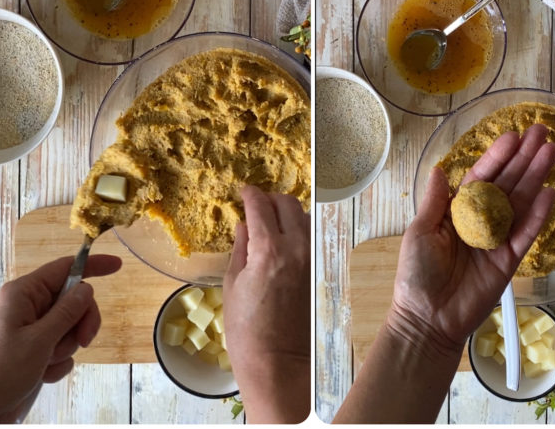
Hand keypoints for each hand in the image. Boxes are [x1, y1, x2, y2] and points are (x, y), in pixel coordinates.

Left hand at [0, 254, 121, 422]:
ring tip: (46, 362)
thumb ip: (66, 312)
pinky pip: (61, 347)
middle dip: (80, 322)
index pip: (64, 269)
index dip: (92, 265)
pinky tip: (42, 374)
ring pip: (69, 326)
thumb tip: (86, 288)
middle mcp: (27, 306)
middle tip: (84, 341)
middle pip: (72, 301)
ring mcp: (32, 328)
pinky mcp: (35, 349)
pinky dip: (57, 362)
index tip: (117, 265)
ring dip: (65, 347)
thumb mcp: (39, 340)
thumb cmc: (2, 371)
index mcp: (23, 294)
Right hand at [223, 186, 309, 422]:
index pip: (260, 205)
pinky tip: (286, 241)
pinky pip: (312, 238)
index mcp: (269, 250)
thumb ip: (241, 248)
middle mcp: (297, 248)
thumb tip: (244, 226)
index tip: (242, 192)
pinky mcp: (321, 272)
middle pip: (288, 203)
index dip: (249, 194)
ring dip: (287, 212)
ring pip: (304, 217)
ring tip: (271, 222)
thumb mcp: (233, 284)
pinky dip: (299, 231)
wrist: (279, 363)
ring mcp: (313, 260)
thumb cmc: (247, 330)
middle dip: (270, 198)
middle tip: (256, 205)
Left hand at [388, 123, 554, 356]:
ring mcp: (496, 240)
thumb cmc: (416, 274)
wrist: (428, 317)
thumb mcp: (420, 231)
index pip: (480, 178)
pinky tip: (549, 193)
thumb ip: (435, 201)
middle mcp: (479, 221)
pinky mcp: (509, 260)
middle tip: (542, 133)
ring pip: (520, 203)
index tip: (512, 136)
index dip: (496, 157)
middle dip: (523, 159)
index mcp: (456, 212)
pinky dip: (537, 215)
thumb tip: (438, 169)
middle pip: (505, 184)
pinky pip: (526, 234)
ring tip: (550, 153)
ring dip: (535, 178)